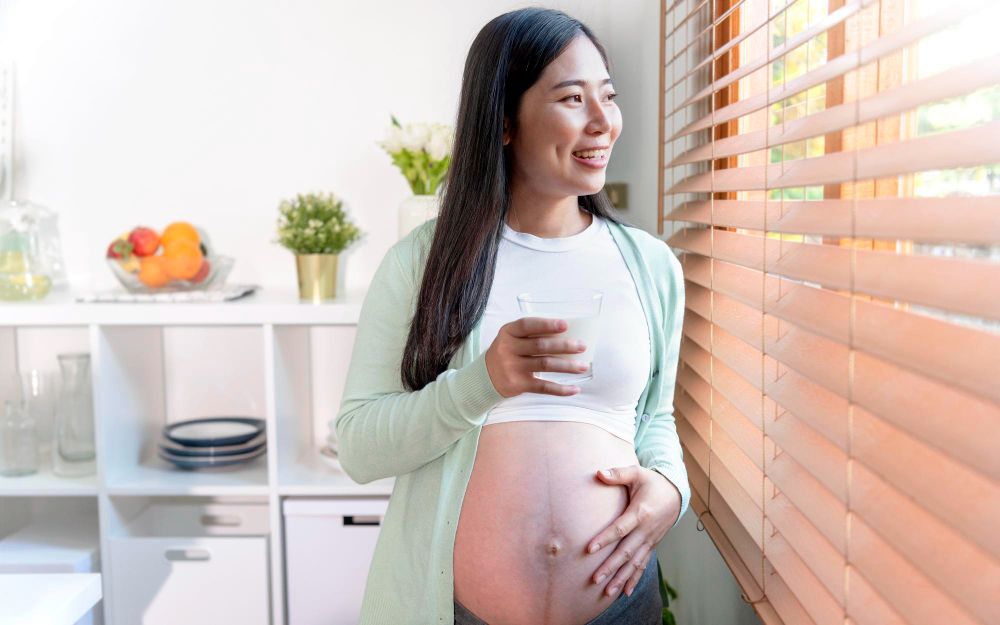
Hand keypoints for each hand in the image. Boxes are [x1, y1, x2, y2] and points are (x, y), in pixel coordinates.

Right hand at [484, 316, 587, 397]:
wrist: (486, 376)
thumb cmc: (508, 352)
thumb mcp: (512, 338)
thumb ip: (532, 335)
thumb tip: (568, 335)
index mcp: (508, 332)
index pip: (527, 325)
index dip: (547, 325)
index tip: (566, 325)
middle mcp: (508, 348)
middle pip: (540, 346)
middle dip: (564, 346)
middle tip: (582, 346)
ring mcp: (512, 367)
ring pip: (545, 365)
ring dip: (567, 366)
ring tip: (583, 366)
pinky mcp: (518, 384)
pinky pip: (543, 387)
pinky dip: (560, 389)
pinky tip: (574, 388)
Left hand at [586, 465, 681, 597]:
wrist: (676, 494)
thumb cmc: (652, 482)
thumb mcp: (637, 473)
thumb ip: (618, 474)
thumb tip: (598, 473)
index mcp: (640, 512)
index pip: (620, 528)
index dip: (605, 538)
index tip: (589, 549)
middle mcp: (646, 530)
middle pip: (626, 551)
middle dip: (610, 566)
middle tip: (595, 579)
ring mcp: (650, 540)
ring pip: (635, 563)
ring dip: (621, 578)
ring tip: (607, 591)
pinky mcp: (651, 545)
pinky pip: (643, 565)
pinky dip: (635, 579)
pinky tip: (625, 592)